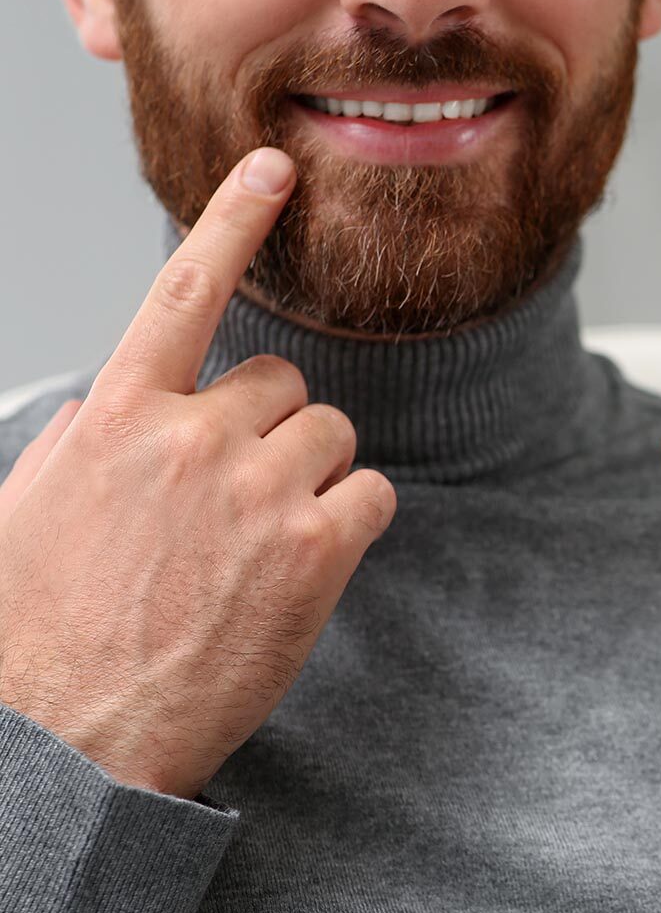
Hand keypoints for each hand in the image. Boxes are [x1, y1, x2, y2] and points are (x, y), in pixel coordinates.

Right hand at [0, 148, 396, 800]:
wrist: (68, 740)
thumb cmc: (40, 634)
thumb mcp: (25, 512)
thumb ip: (80, 441)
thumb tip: (111, 404)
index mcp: (118, 417)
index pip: (184, 290)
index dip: (233, 220)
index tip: (275, 172)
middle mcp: (192, 437)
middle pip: (284, 383)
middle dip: (273, 432)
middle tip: (240, 502)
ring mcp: (258, 489)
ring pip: (333, 434)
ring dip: (313, 476)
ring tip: (265, 543)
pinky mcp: (314, 547)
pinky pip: (374, 492)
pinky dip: (355, 519)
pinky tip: (308, 563)